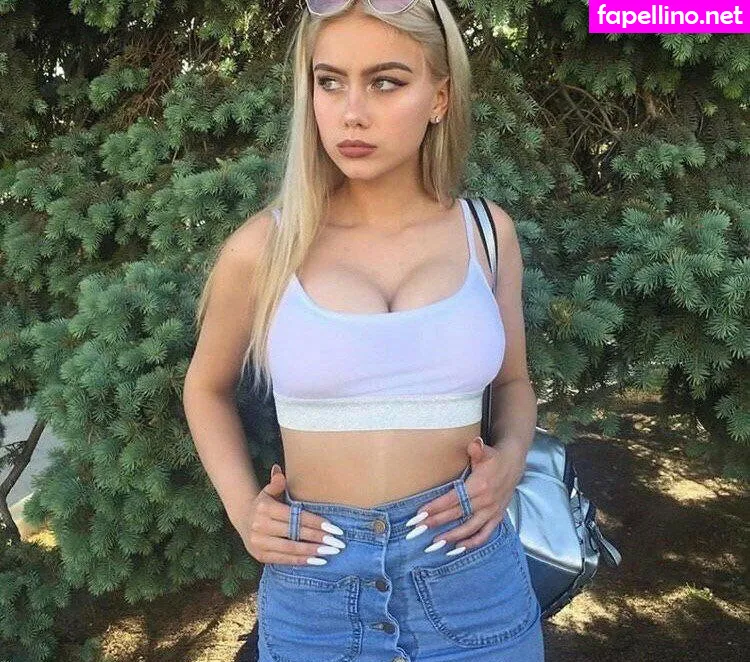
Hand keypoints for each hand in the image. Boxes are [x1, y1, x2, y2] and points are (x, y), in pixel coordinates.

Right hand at [239, 464, 346, 565]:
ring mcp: (259, 542)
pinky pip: (283, 559)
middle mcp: (260, 526)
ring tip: (331, 553)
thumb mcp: (268, 491)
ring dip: (312, 552)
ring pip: (290, 549)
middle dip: (318, 538)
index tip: (334, 528)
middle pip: (295, 533)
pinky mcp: (260, 555)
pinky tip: (317, 561)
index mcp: (265, 508)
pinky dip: (301, 561)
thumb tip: (278, 470)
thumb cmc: (265, 503)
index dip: (315, 523)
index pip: (295, 516)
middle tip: (338, 543)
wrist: (244, 519)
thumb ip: (276, 482)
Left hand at [414, 436, 525, 552]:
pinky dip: (473, 542)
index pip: (453, 499)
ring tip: (436, 543)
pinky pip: (485, 534)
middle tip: (419, 529)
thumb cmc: (493, 457)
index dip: (436, 507)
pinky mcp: (497, 516)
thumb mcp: (486, 452)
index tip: (420, 514)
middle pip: (457, 514)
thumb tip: (474, 444)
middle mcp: (485, 501)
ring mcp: (492, 511)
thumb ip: (477, 450)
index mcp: (479, 486)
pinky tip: (459, 547)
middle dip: (437, 522)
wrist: (514, 464)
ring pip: (470, 528)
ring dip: (452, 537)